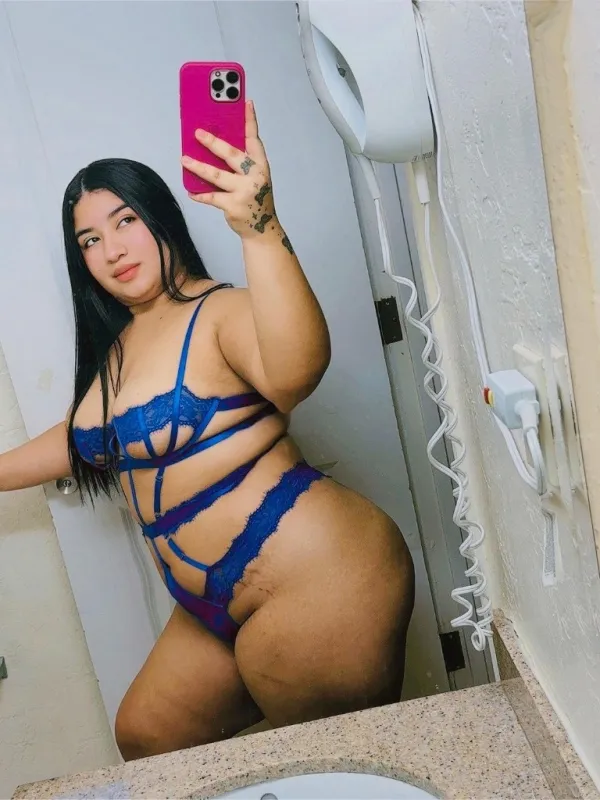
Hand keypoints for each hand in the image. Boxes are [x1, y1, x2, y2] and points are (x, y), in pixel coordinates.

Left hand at [181, 100, 278, 239]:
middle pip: (231, 154)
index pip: (254, 139)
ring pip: (216, 175)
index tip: (246, 102)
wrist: (262, 229)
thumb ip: (240, 163)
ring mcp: (244, 192)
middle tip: (197, 133)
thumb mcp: (254, 178)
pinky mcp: (233, 206)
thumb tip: (213, 146)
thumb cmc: (255, 199)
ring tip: (184, 159)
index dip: (250, 120)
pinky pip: (211, 197)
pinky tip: (191, 191)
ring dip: (198, 167)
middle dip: (213, 142)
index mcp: (261, 165)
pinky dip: (200, 194)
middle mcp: (255, 176)